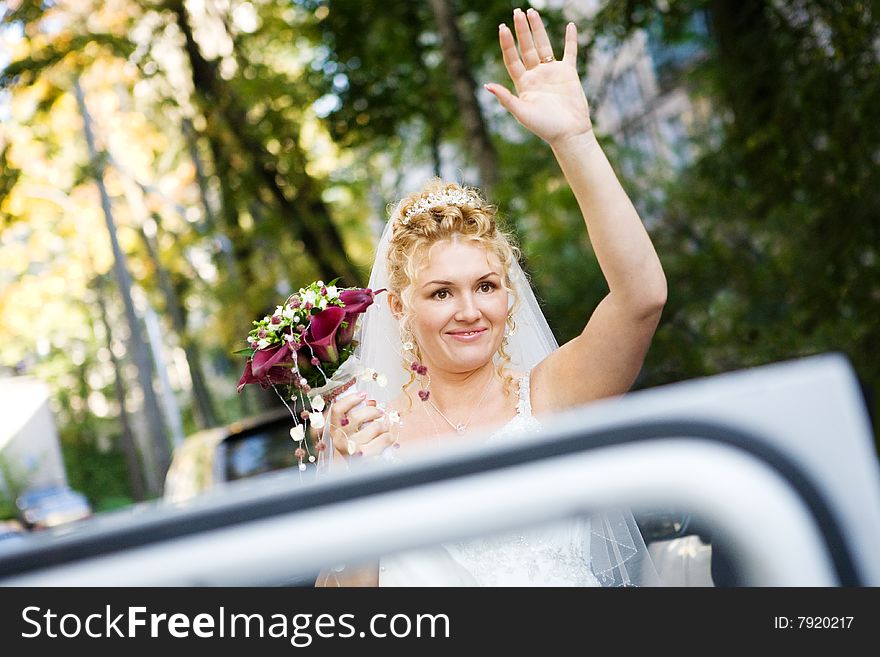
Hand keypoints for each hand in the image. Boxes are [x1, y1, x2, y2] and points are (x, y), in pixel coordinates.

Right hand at [328, 391, 396, 458]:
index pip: (337, 409)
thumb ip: (356, 417)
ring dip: (384, 425)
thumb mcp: (350, 431)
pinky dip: (390, 435)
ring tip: (384, 428)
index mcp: (334, 429)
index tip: (363, 395)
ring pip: (375, 426)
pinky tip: (388, 437)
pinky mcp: (365, 455)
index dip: (350, 399)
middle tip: (380, 412)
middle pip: (357, 416)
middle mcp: (340, 438)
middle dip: (373, 411)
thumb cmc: (355, 446)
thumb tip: (371, 402)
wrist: (355, 469)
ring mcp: (351, 447)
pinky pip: (384, 438)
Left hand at [485, 8, 592, 145]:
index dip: (507, 44)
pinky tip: (570, 26)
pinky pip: (569, 52)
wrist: (569, 133)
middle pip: (526, 48)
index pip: (512, 59)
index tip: (503, 28)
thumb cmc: (545, 127)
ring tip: (531, 12)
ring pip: (544, 45)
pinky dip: (570, 40)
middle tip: (516, 12)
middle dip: (521, 30)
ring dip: (538, 29)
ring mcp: (552, 73)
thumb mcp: (521, 113)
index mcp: (523, 84)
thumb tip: (487, 85)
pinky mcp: (568, 73)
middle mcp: (536, 76)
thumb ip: (506, 98)